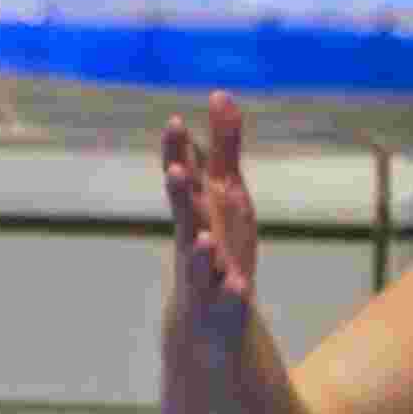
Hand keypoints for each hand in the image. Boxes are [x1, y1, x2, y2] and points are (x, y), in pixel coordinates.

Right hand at [158, 92, 260, 349]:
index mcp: (196, 211)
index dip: (177, 153)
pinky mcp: (221, 304)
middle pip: (185, 215)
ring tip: (201, 238)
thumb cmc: (216, 243)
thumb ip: (222, 146)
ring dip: (199, 250)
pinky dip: (231, 292)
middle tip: (175, 172)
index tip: (174, 123)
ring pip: (199, 261)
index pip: (183, 178)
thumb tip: (220, 95)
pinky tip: (238, 286)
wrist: (207, 318)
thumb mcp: (225, 191)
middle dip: (180, 195)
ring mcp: (204, 274)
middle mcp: (193, 238)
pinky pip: (227, 298)